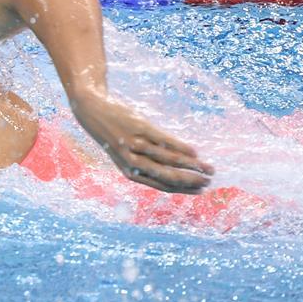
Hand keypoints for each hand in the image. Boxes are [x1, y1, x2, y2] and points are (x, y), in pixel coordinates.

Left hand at [70, 88, 214, 193]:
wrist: (92, 111)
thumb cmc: (113, 134)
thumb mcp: (125, 154)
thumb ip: (144, 165)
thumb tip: (172, 172)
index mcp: (130, 173)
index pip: (162, 186)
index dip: (183, 190)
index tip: (201, 190)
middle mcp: (133, 162)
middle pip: (168, 176)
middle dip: (191, 180)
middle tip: (210, 181)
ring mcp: (136, 145)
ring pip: (169, 160)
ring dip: (192, 165)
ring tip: (208, 167)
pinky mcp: (139, 128)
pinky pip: (164, 141)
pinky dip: (181, 148)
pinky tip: (195, 151)